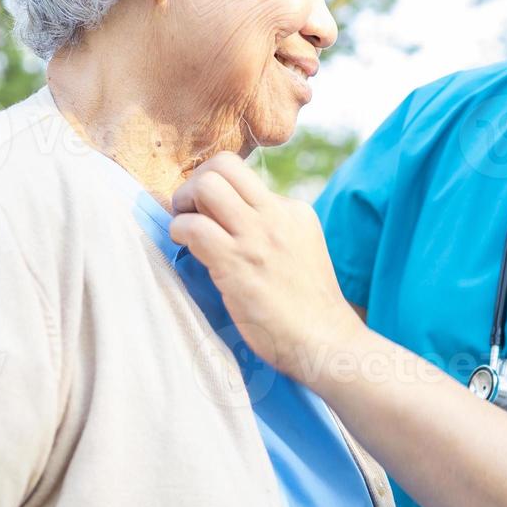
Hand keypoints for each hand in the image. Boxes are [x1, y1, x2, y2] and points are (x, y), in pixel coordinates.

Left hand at [169, 152, 361, 383]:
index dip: (219, 192)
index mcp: (293, 210)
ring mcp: (257, 237)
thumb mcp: (301, 250)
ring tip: (185, 230)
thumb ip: (273, 231)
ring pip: (207, 185)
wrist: (326, 342)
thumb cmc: (309, 308)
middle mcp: (276, 215)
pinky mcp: (237, 263)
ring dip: (184, 204)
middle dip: (195, 182)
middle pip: (223, 164)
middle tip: (190, 212)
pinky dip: (179, 232)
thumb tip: (229, 222)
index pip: (244, 177)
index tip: (212, 215)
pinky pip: (193, 227)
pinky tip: (186, 249)